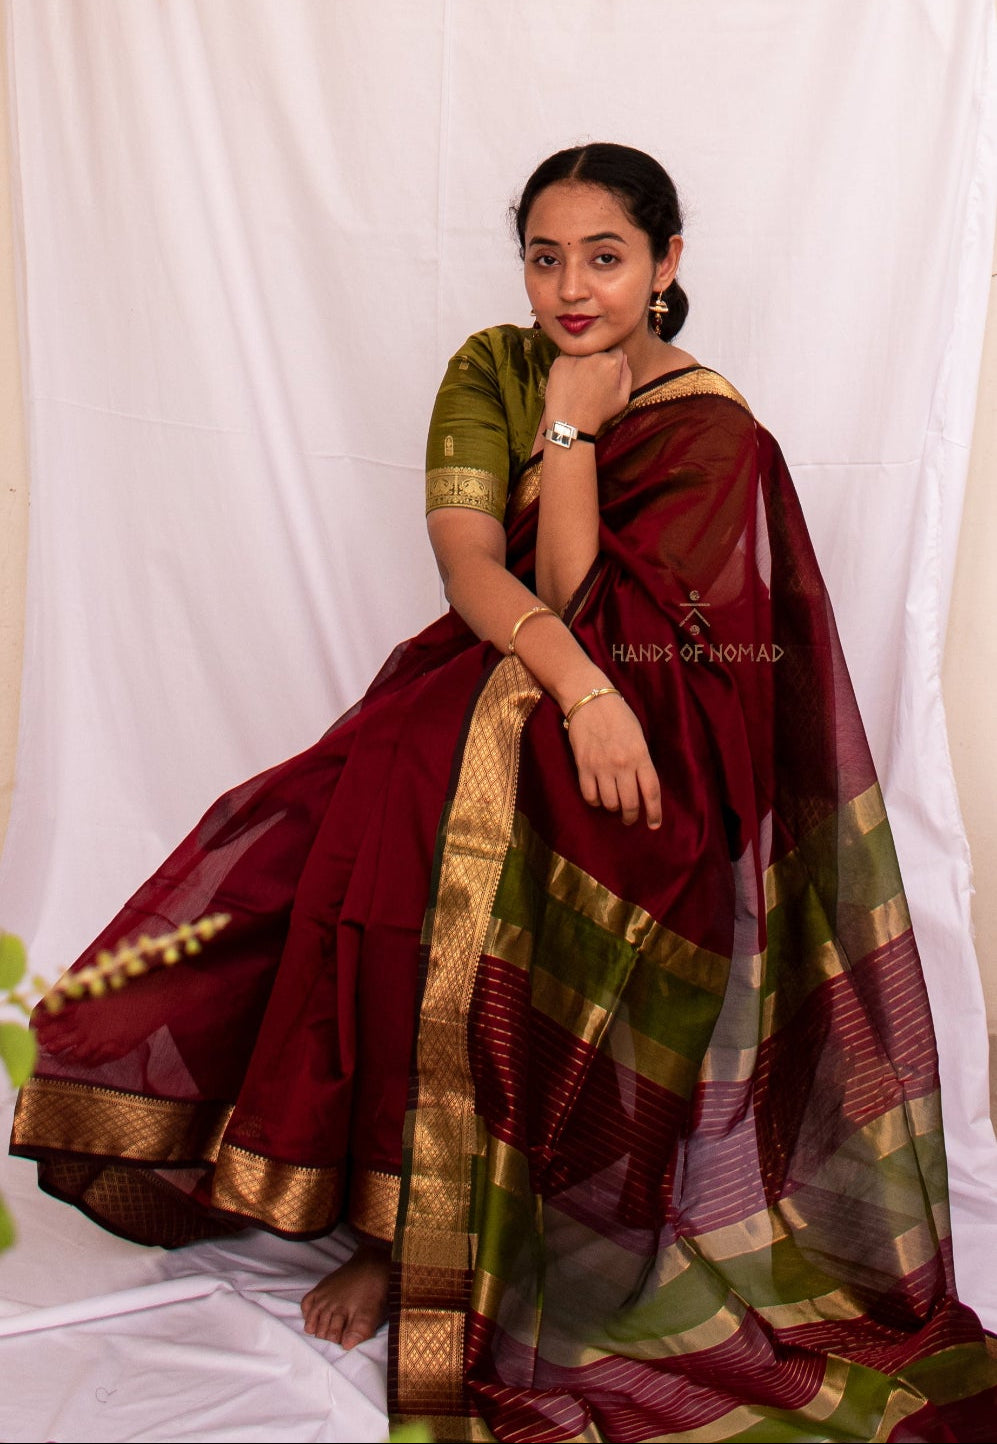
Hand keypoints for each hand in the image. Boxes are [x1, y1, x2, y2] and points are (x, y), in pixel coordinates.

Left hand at [544, 349, 631, 434]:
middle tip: (591, 382)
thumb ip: (627, 374)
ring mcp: (574, 357)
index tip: (605, 374)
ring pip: (581, 354)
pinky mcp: (559, 362)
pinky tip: (568, 385)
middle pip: (598, 351)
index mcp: (612, 362)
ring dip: (581, 363)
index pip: (615, 351)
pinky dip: (567, 369)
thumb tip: (623, 357)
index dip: (611, 363)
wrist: (571, 424)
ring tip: (579, 385)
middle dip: (596, 362)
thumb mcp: (622, 398)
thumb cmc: (598, 414)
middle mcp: (593, 355)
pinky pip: (565, 360)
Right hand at [565, 692, 661, 828]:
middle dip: (630, 816)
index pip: (651, 792)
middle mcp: (622, 764)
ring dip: (613, 808)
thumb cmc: (618, 716)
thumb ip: (641, 761)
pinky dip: (595, 801)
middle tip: (629, 818)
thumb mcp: (638, 737)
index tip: (653, 824)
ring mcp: (601, 766)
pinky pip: (590, 795)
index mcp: (640, 755)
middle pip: (630, 804)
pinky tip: (598, 796)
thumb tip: (641, 787)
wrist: (590, 700)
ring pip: (609, 803)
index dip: (654, 813)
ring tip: (613, 804)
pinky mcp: (583, 766)